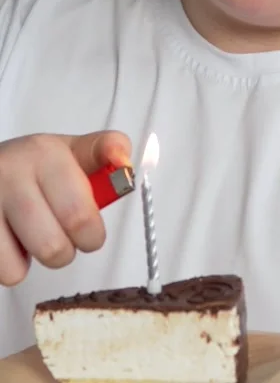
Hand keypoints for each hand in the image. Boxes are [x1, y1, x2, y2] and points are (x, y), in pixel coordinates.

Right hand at [0, 130, 130, 286]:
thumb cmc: (39, 167)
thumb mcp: (74, 150)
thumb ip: (107, 152)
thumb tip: (124, 164)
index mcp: (45, 154)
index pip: (79, 212)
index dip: (92, 234)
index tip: (90, 231)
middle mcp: (12, 174)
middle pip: (56, 244)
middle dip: (70, 249)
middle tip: (65, 234)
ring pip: (30, 260)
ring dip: (43, 257)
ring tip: (37, 234)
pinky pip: (8, 272)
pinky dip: (15, 265)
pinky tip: (13, 239)